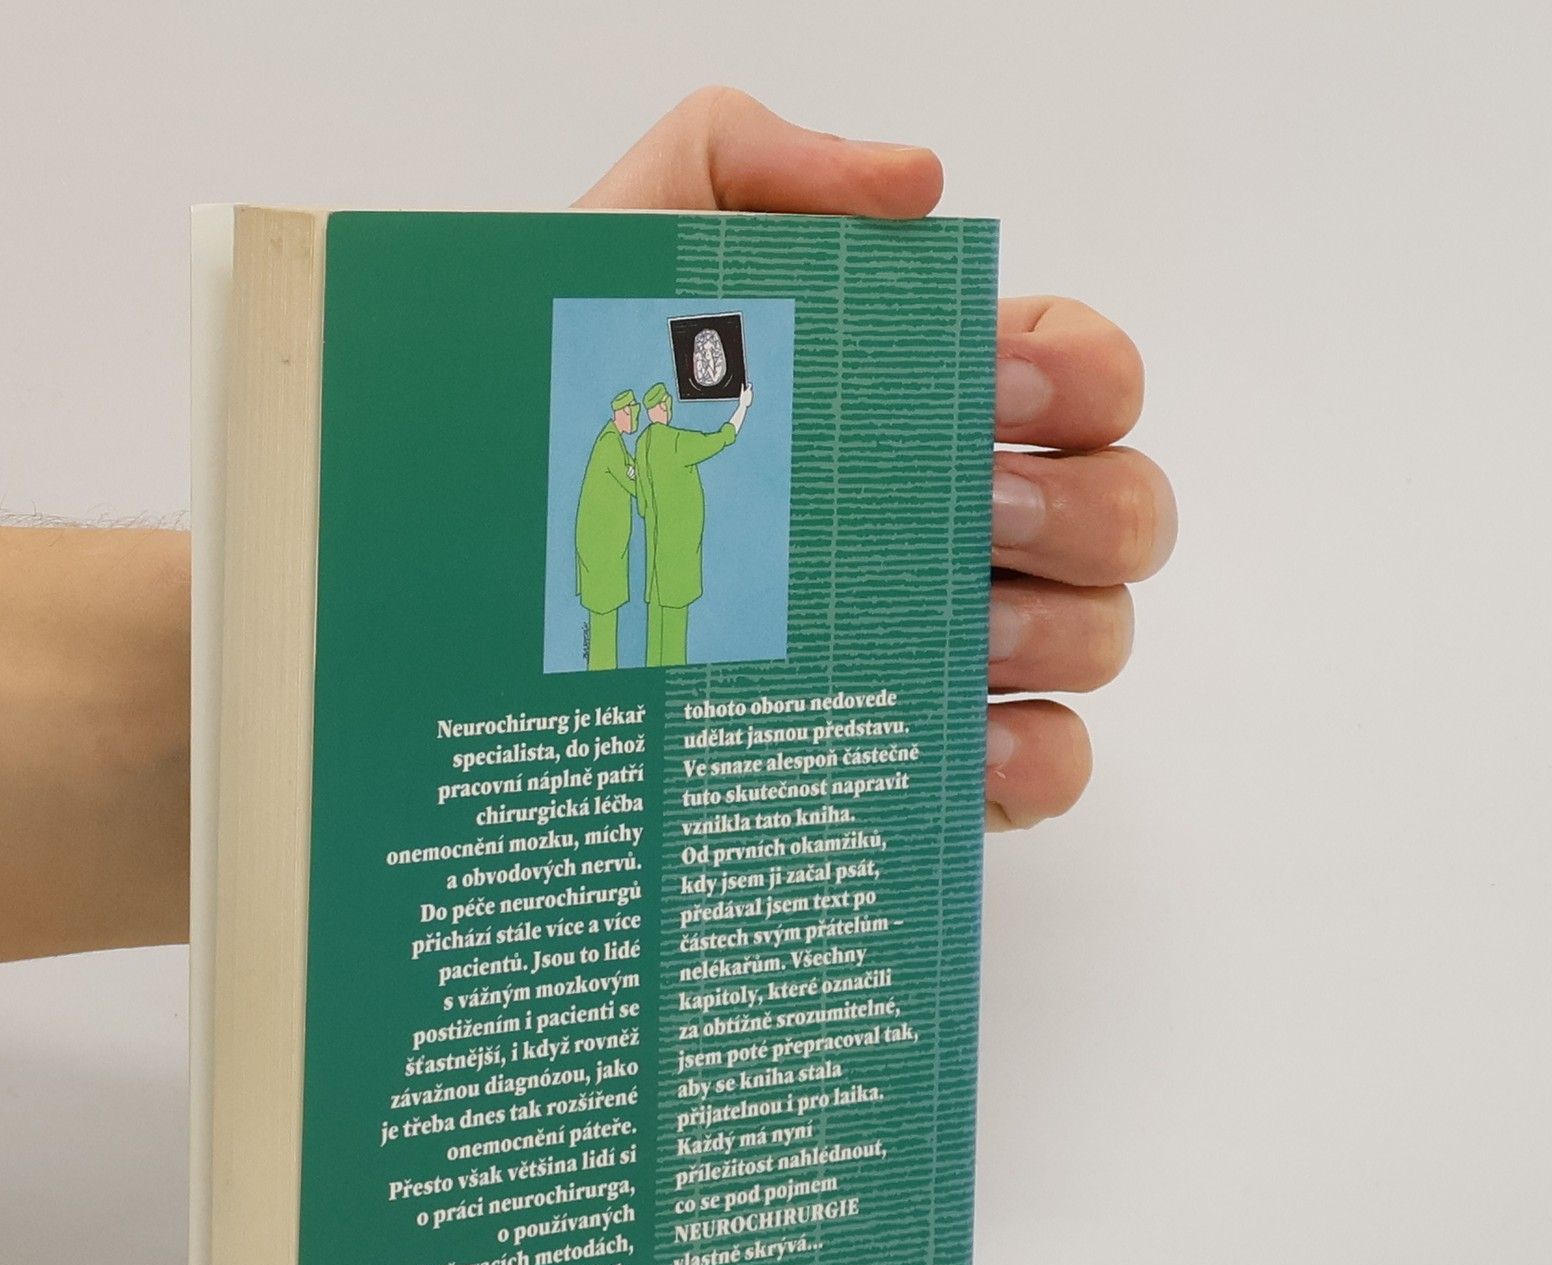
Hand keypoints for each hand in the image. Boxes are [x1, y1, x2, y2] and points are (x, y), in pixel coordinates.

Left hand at [580, 89, 1176, 829]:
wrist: (472, 599)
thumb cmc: (558, 437)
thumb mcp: (623, 264)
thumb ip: (746, 163)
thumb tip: (916, 184)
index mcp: (920, 407)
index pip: (1083, 371)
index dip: (1080, 371)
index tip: (990, 386)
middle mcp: (962, 528)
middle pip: (1125, 509)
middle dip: (1076, 506)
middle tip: (967, 514)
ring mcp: (958, 653)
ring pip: (1100, 636)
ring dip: (1050, 628)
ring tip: (949, 631)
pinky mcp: (931, 768)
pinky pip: (1049, 768)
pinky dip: (1037, 759)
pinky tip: (965, 744)